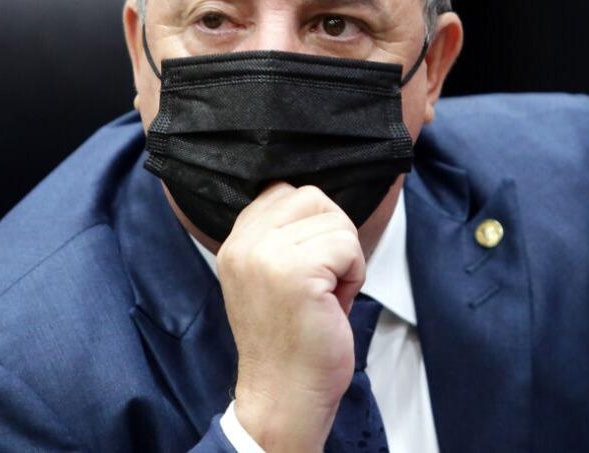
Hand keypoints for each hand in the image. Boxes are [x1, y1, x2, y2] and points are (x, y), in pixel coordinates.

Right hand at [218, 183, 364, 452]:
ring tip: (325, 296)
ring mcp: (267, 255)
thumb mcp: (268, 277)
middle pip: (313, 198)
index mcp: (235, 242)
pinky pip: (348, 246)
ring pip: (336, 221)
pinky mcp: (297, 272)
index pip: (283, 192)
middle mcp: (244, 244)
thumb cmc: (289, 341)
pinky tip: (333, 304)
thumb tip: (319, 204)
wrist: (283, 396)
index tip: (309, 266)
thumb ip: (279, 236)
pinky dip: (354, 275)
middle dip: (333, 235)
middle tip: (323, 281)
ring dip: (345, 258)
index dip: (312, 224)